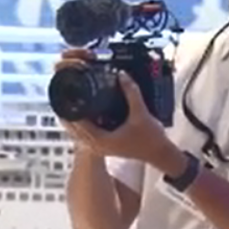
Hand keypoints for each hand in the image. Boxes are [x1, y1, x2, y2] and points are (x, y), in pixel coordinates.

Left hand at [55, 49, 180, 169]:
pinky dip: (84, 123)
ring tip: (74, 101)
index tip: (69, 94)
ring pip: (78, 132)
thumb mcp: (141, 113)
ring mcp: (100, 147)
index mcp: (101, 140)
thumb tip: (121, 75)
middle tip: (68, 94)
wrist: (159, 153)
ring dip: (75, 118)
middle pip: (73, 128)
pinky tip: (87, 111)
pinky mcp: (105, 145)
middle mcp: (97, 146)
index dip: (70, 108)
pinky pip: (87, 133)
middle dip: (69, 112)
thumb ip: (131, 92)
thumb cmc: (150, 139)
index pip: (76, 123)